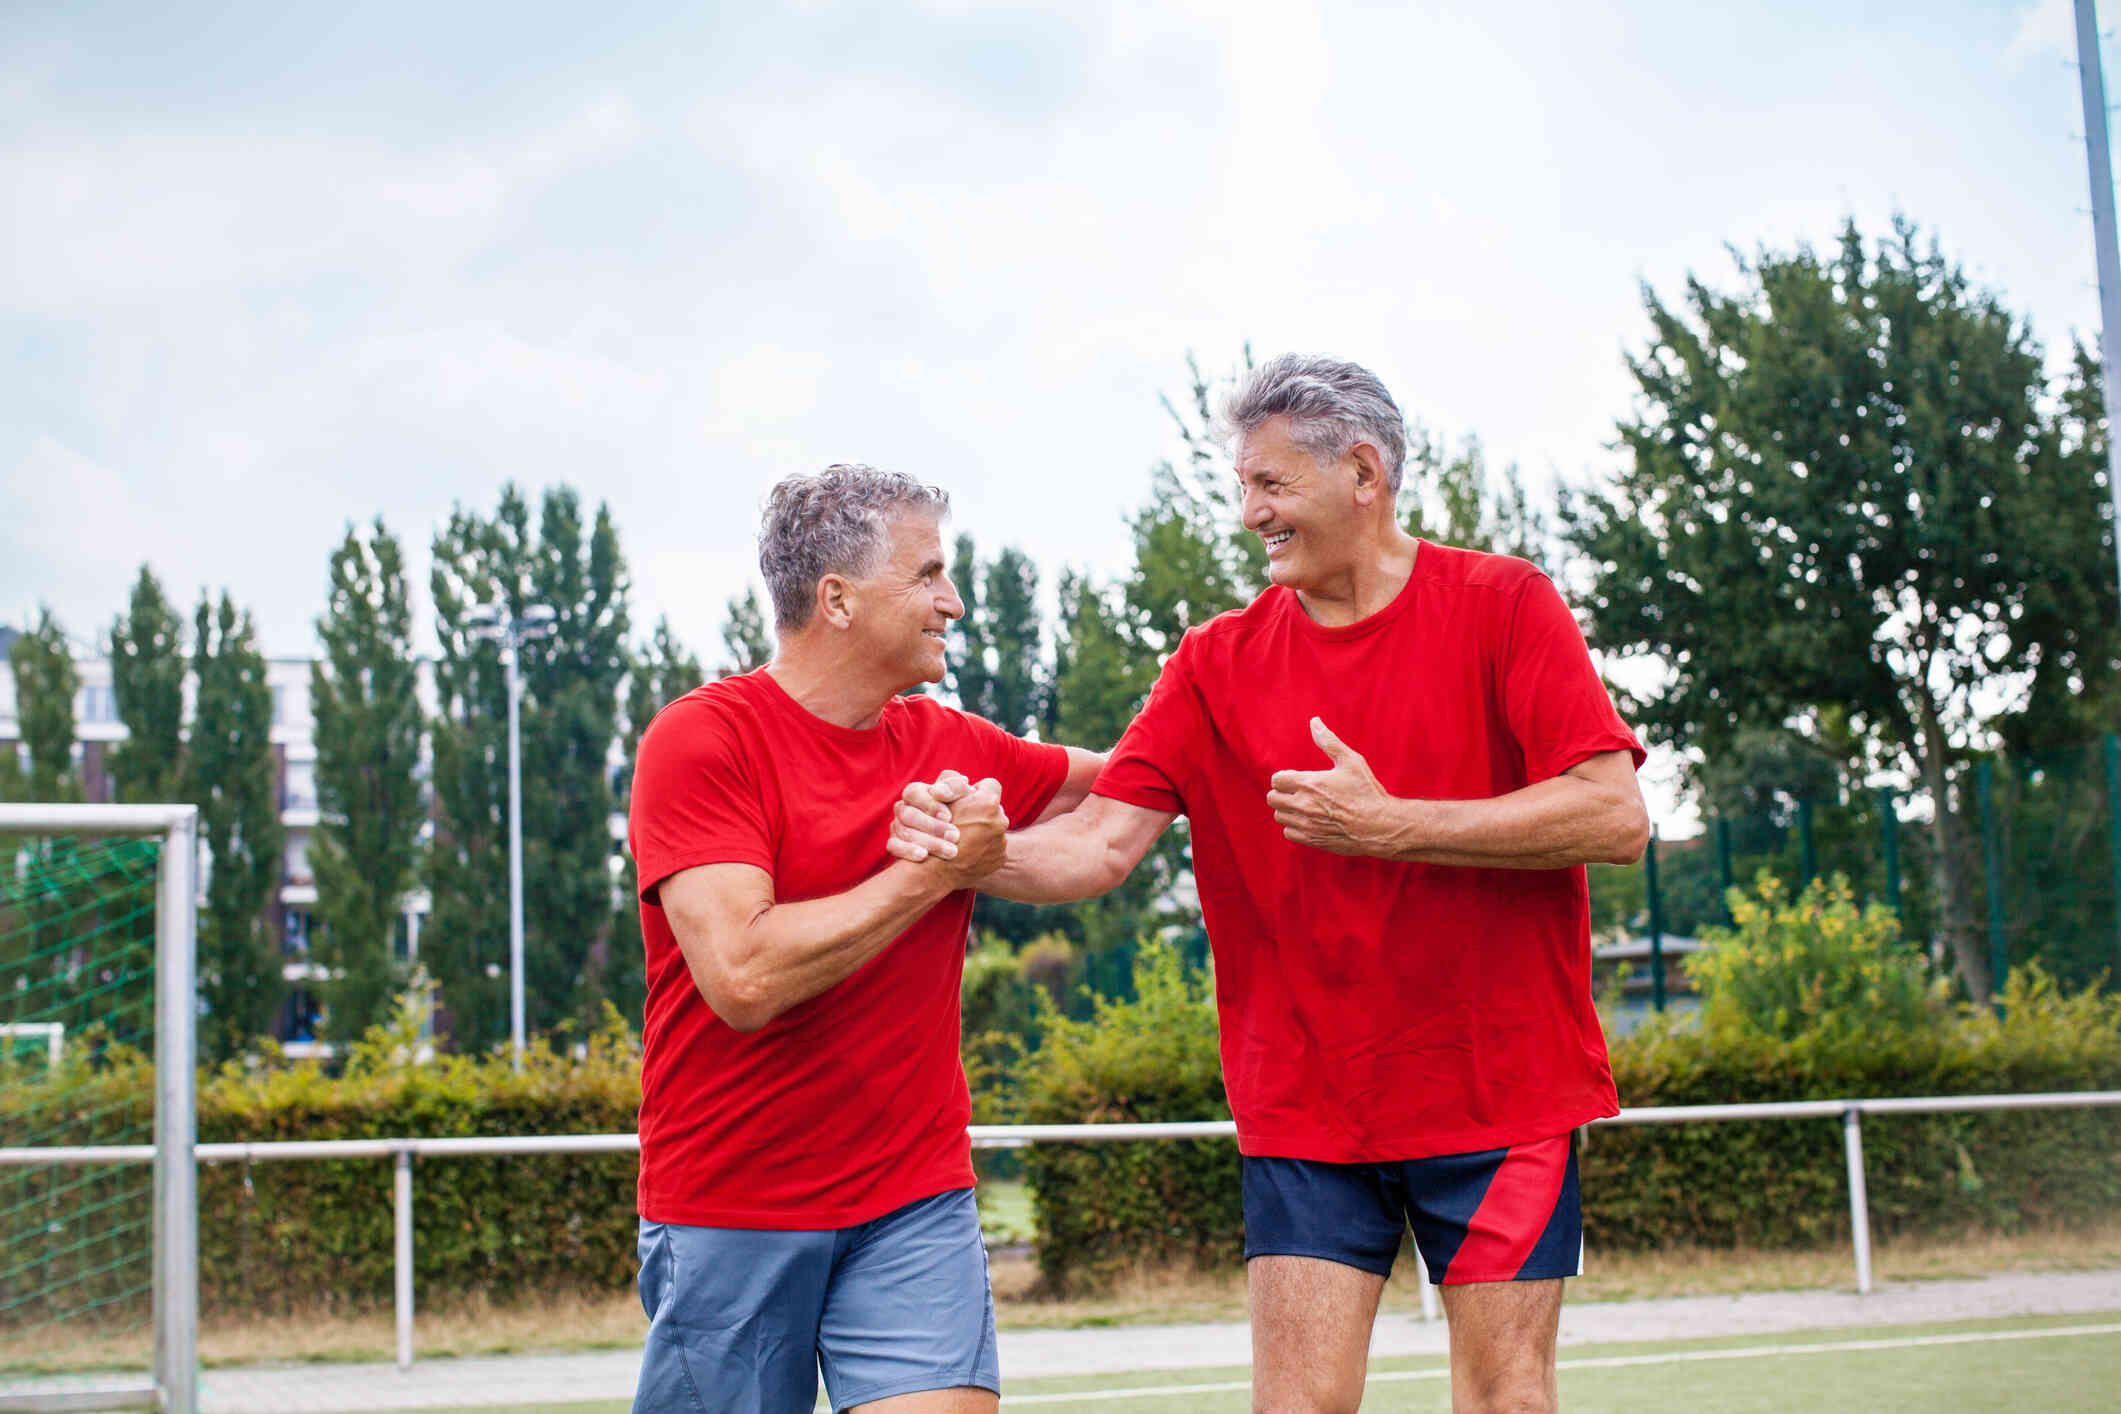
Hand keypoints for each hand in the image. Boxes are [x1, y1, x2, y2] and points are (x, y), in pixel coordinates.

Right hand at [885, 771, 970, 862]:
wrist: (962, 831)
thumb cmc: (961, 806)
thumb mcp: (962, 793)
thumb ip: (953, 786)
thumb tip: (937, 792)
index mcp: (916, 792)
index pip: (913, 793)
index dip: (930, 804)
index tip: (949, 816)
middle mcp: (903, 807)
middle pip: (908, 815)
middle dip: (933, 827)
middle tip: (955, 836)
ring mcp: (897, 826)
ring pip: (904, 832)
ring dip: (928, 842)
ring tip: (951, 851)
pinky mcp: (895, 844)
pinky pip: (894, 846)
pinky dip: (908, 851)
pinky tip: (924, 856)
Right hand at [931, 777, 1007, 886]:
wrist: (934, 871)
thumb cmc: (931, 832)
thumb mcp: (937, 801)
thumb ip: (955, 786)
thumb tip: (967, 782)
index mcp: (987, 802)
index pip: (990, 785)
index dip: (977, 791)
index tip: (967, 800)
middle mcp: (1000, 820)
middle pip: (993, 809)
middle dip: (980, 813)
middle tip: (963, 821)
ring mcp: (1002, 841)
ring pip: (994, 828)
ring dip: (982, 832)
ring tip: (964, 839)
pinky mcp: (1001, 857)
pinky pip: (994, 847)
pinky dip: (984, 848)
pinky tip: (968, 852)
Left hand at [1267, 718, 1393, 855]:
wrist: (1380, 826)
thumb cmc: (1367, 791)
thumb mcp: (1352, 761)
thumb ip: (1329, 742)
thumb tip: (1314, 721)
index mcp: (1309, 783)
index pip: (1276, 780)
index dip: (1284, 778)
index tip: (1296, 778)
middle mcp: (1303, 805)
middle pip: (1272, 798)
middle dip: (1282, 793)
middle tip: (1297, 792)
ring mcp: (1306, 824)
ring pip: (1279, 816)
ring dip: (1287, 810)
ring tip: (1304, 806)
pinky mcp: (1311, 840)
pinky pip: (1288, 833)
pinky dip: (1294, 827)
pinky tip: (1308, 820)